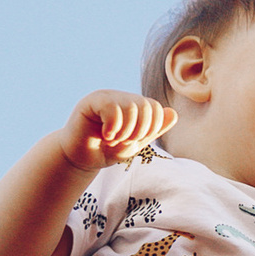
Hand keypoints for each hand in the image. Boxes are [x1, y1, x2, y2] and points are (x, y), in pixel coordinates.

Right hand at [58, 90, 176, 172]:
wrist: (81, 159)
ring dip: (125, 131)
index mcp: (133, 105)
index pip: (156, 107)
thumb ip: (154, 130)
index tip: (135, 140)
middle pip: (146, 106)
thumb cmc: (106, 151)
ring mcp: (106, 96)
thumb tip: (173, 113)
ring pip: (131, 106)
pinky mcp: (91, 101)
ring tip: (113, 140)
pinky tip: (105, 135)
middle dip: (139, 131)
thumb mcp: (135, 143)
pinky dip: (113, 127)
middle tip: (123, 141)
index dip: (151, 128)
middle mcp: (121, 97)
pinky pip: (112, 107)